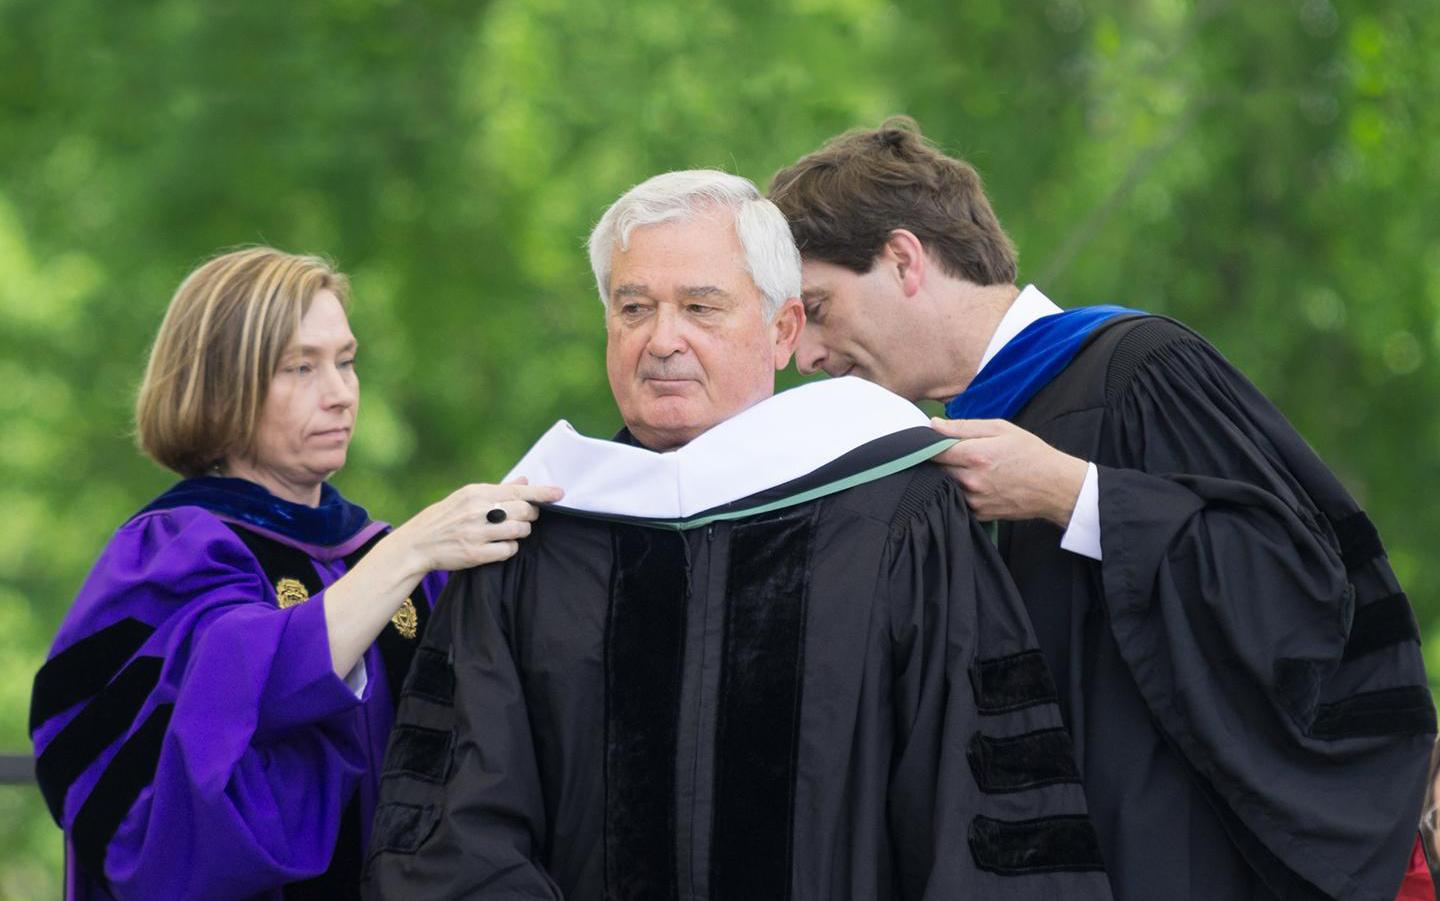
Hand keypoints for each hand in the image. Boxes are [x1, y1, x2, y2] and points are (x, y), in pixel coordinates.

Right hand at [391, 478, 564, 572]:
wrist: (417, 543)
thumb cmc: (446, 517)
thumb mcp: (467, 496)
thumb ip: (498, 490)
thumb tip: (525, 480)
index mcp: (477, 492)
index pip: (518, 491)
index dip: (543, 493)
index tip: (560, 493)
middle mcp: (478, 510)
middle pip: (524, 511)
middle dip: (530, 515)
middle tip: (524, 518)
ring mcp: (477, 532)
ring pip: (520, 530)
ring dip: (521, 532)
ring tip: (509, 531)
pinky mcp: (475, 554)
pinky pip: (508, 550)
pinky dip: (510, 548)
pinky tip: (500, 546)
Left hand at [929, 418, 1087, 525]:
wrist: (1055, 487)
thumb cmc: (1030, 453)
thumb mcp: (1001, 429)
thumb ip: (963, 426)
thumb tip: (933, 424)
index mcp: (975, 455)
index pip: (933, 451)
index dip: (927, 444)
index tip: (927, 441)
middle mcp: (971, 480)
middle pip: (935, 470)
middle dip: (936, 461)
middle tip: (948, 453)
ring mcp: (974, 500)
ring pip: (943, 487)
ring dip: (945, 477)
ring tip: (962, 468)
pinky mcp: (978, 514)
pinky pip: (956, 501)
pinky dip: (956, 492)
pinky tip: (970, 483)